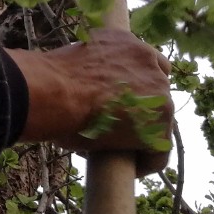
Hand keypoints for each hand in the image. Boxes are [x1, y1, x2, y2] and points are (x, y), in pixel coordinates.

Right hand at [6, 30, 173, 175]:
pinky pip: (158, 151)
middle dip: (140, 108)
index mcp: (131, 44)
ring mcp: (160, 95)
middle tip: (117, 124)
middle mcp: (150, 65)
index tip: (124, 100)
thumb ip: (92, 67)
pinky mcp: (159, 126)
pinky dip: (145, 161)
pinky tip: (129, 169)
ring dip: (141, 132)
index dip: (137, 85)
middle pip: (157, 91)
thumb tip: (83, 86)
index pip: (149, 63)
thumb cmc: (54, 78)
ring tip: (119, 148)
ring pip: (159, 120)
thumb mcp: (78, 59)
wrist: (56, 93)